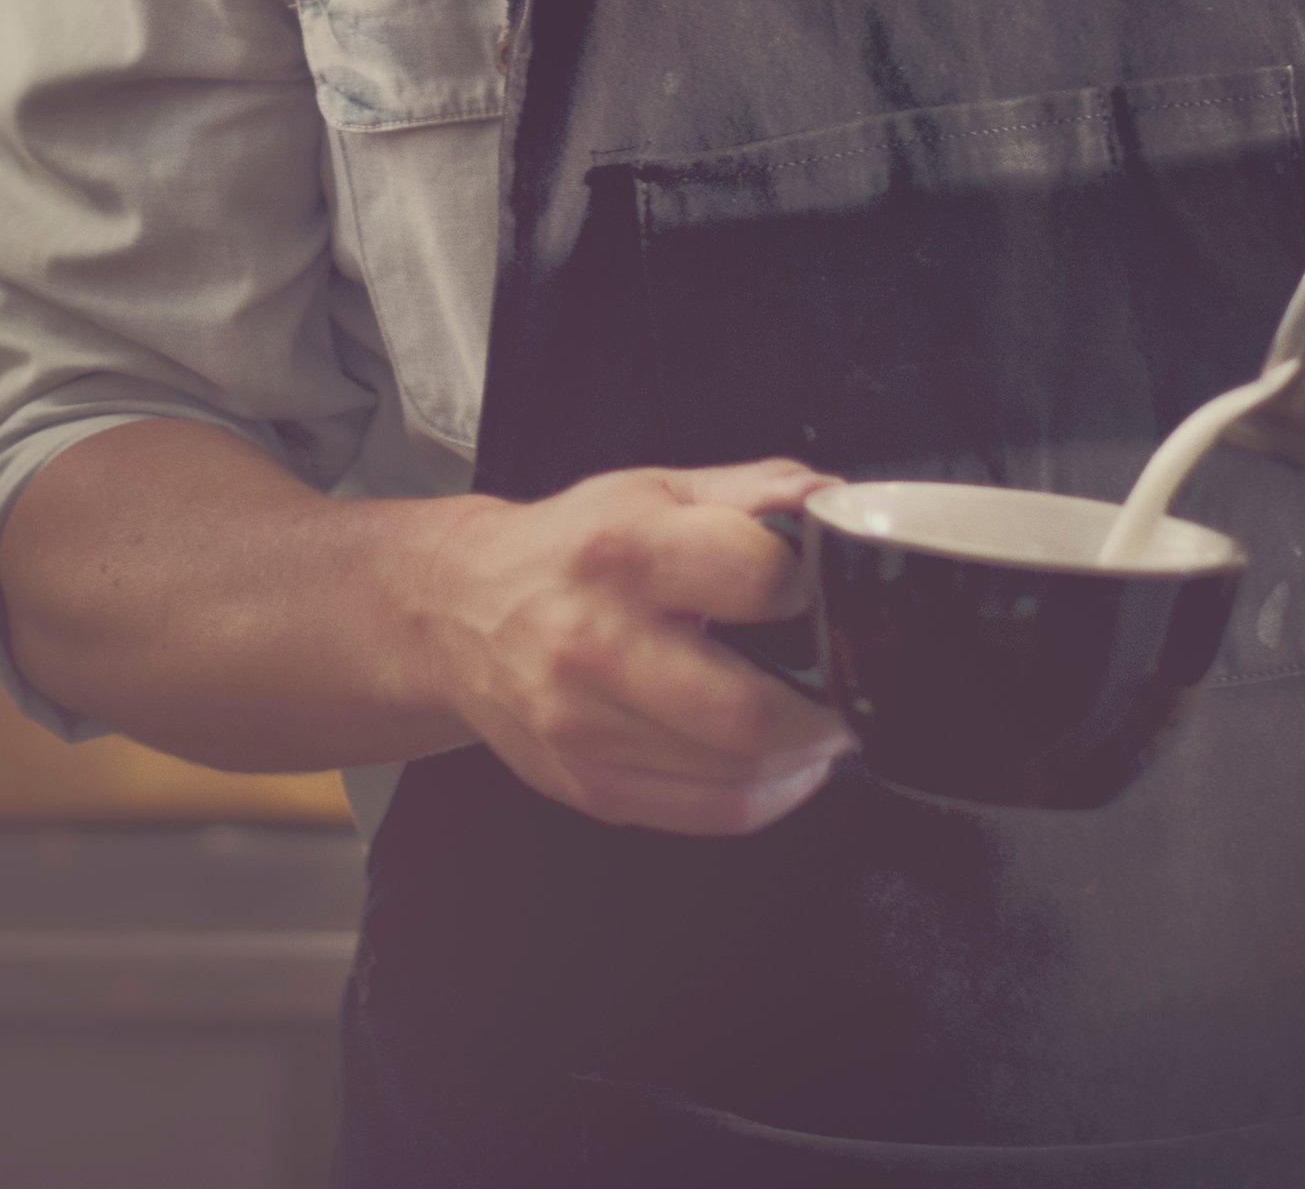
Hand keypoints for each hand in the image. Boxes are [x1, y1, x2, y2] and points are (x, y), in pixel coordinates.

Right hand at [426, 459, 852, 834]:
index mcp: (622, 553)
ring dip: (803, 758)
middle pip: (748, 714)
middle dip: (826, 713)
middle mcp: (595, 645)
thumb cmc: (569, 549)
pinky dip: (768, 794)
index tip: (824, 597)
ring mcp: (586, 728)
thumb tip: (838, 503)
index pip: (758, 579)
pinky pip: (713, 814)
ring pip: (739, 777)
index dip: (813, 589)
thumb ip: (754, 491)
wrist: (457, 612)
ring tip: (813, 724)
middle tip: (848, 696)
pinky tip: (775, 763)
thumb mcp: (654, 491)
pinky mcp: (590, 785)